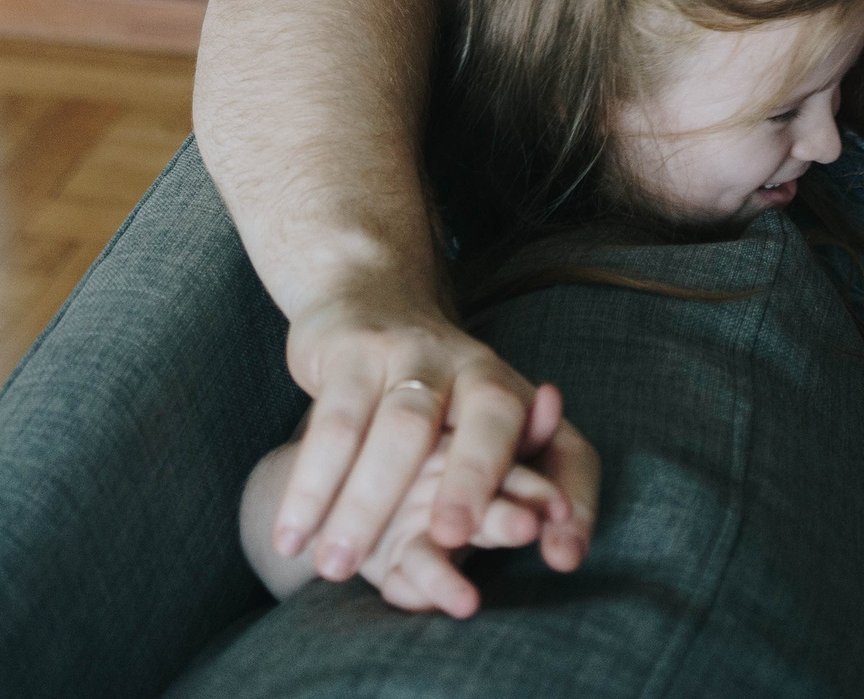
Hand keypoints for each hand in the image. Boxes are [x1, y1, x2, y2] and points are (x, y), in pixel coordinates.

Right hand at [274, 295, 597, 580]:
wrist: (367, 294)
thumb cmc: (437, 389)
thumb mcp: (488, 430)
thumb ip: (527, 483)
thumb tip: (566, 552)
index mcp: (521, 396)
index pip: (566, 446)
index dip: (573, 496)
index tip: (560, 557)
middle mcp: (477, 367)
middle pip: (488, 423)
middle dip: (474, 481)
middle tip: (449, 539)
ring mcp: (415, 354)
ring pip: (400, 430)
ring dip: (366, 504)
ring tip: (334, 569)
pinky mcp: (354, 351)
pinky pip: (335, 421)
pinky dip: (312, 482)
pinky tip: (290, 535)